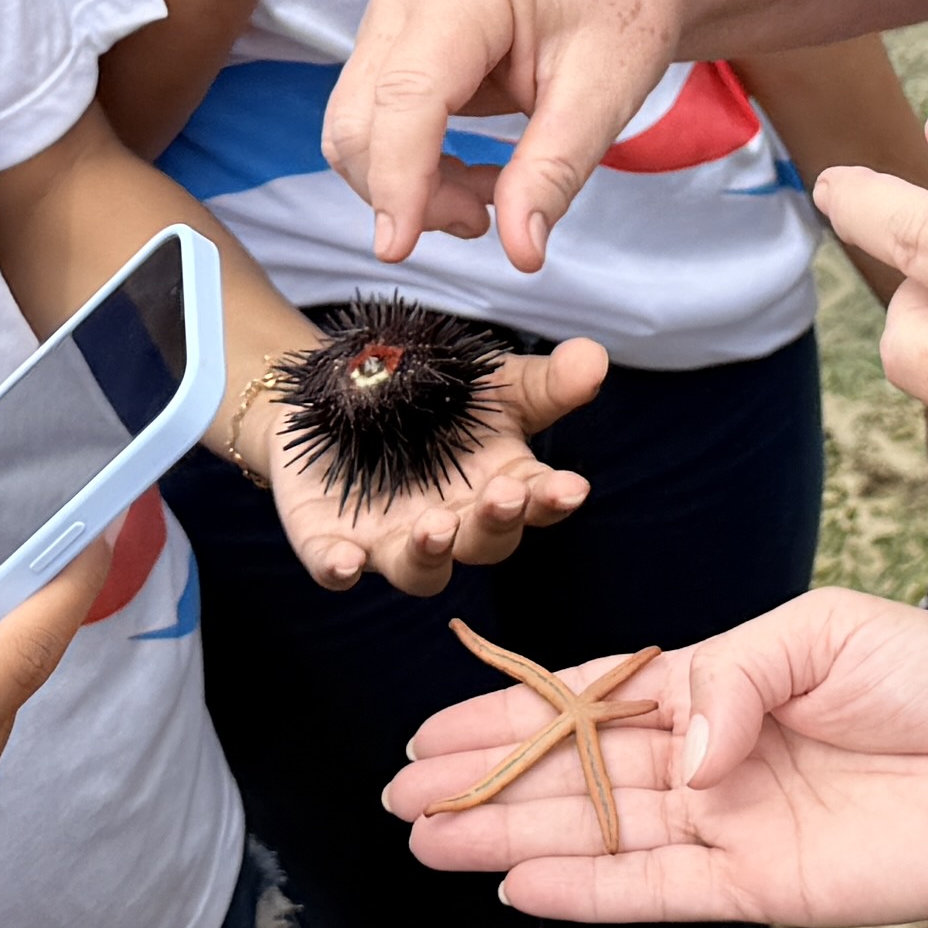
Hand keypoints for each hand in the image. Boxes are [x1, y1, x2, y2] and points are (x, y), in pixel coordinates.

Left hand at [253, 330, 611, 595]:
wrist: (341, 393)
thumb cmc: (434, 400)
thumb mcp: (493, 385)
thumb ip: (545, 381)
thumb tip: (595, 357)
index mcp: (499, 490)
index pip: (536, 502)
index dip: (553, 498)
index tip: (571, 487)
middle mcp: (453, 527)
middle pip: (483, 542)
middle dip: (495, 523)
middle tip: (503, 496)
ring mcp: (393, 542)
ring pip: (420, 570)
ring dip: (429, 554)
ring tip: (435, 528)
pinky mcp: (332, 543)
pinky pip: (335, 565)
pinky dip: (340, 567)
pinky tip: (345, 562)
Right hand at [320, 0, 685, 273]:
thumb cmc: (621, 12)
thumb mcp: (606, 96)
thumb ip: (554, 173)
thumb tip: (520, 252)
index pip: (407, 96)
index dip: (396, 178)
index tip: (398, 249)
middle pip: (362, 117)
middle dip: (406, 193)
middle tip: (484, 220)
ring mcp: (391, 10)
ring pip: (355, 127)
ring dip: (406, 185)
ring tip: (488, 195)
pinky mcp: (389, 38)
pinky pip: (372, 121)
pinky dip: (408, 166)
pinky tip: (468, 171)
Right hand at [390, 584, 927, 927]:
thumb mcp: (822, 632)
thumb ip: (731, 679)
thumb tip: (677, 750)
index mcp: (717, 685)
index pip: (592, 700)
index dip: (513, 714)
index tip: (433, 727)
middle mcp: (709, 758)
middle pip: (577, 772)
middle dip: (487, 780)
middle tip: (400, 794)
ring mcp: (728, 825)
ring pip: (599, 832)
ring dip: (514, 837)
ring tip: (429, 840)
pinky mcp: (759, 886)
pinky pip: (656, 890)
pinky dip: (588, 890)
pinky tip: (518, 887)